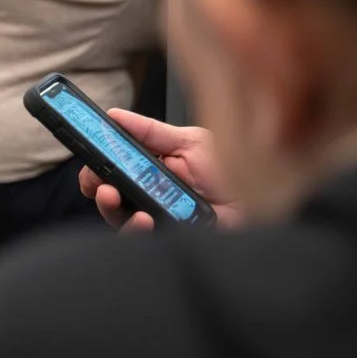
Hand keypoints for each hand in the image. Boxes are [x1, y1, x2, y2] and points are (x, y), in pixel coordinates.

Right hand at [79, 108, 238, 232]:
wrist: (270, 194)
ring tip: (112, 196)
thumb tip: (115, 117)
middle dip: (96, 186)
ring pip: (121, 219)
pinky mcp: (173, 238)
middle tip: (97, 180)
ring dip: (110, 207)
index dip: (95, 164)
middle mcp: (153, 195)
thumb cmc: (235, 170)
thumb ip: (151, 132)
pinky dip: (136, 229)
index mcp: (153, 169)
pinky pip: (144, 240)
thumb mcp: (191, 141)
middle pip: (109, 194)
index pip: (114, 168)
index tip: (86, 155)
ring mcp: (161, 218)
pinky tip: (143, 219)